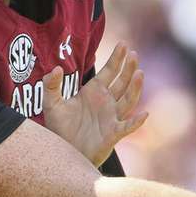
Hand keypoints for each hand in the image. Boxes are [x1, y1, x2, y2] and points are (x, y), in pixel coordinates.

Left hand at [43, 42, 147, 165]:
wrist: (63, 152)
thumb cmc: (60, 129)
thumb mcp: (51, 104)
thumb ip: (51, 85)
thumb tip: (57, 69)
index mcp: (94, 91)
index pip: (109, 71)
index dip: (117, 58)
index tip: (124, 44)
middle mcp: (106, 102)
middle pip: (122, 82)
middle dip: (128, 68)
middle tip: (134, 55)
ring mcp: (111, 117)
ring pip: (128, 100)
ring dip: (135, 88)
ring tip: (139, 74)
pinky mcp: (113, 133)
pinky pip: (127, 126)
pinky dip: (136, 121)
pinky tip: (144, 114)